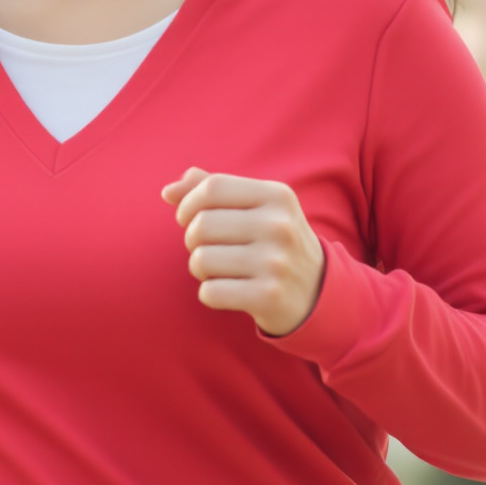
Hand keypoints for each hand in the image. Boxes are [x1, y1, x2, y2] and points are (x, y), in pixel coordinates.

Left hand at [161, 167, 326, 336]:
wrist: (316, 291)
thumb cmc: (272, 241)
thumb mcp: (257, 207)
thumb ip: (214, 190)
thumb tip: (168, 191)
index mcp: (277, 196)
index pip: (211, 188)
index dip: (188, 204)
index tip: (188, 218)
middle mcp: (279, 226)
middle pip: (201, 225)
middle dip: (192, 240)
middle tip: (210, 248)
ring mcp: (276, 262)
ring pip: (201, 259)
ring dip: (199, 268)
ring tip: (220, 270)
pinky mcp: (269, 296)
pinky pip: (209, 292)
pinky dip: (209, 294)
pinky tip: (229, 291)